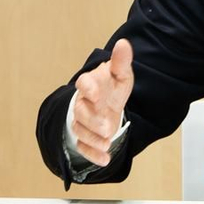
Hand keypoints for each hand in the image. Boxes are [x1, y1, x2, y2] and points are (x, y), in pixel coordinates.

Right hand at [72, 38, 133, 166]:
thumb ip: (121, 61)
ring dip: (93, 138)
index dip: (87, 88)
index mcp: (90, 84)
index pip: (83, 83)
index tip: (94, 93)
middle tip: (108, 127)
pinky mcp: (84, 136)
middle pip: (80, 111)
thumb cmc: (111, 86)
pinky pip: (83, 147)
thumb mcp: (120, 74)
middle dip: (92, 120)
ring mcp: (81, 121)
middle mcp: (82, 102)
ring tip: (108, 142)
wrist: (104, 102)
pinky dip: (93, 154)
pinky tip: (105, 159)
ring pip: (80, 130)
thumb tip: (123, 44)